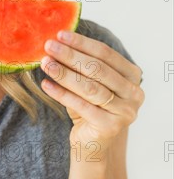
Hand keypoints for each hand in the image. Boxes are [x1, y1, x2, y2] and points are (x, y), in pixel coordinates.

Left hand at [40, 30, 143, 151]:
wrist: (92, 144)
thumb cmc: (89, 106)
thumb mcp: (89, 81)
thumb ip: (82, 64)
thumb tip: (57, 41)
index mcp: (132, 75)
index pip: (105, 54)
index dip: (82, 43)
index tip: (60, 34)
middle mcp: (134, 93)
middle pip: (98, 69)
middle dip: (71, 56)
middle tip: (49, 46)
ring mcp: (125, 112)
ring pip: (90, 87)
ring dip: (64, 73)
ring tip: (46, 63)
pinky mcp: (111, 127)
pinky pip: (82, 106)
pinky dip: (62, 94)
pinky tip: (46, 84)